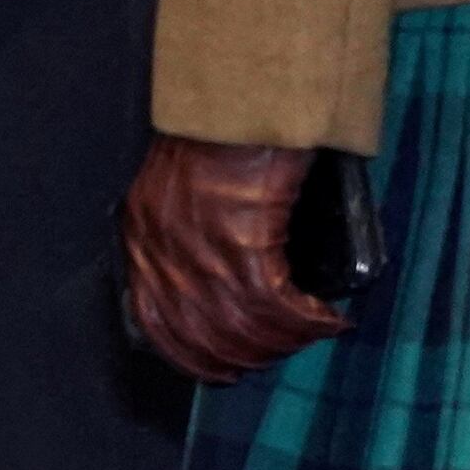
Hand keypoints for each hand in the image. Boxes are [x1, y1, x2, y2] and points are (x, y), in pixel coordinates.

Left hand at [123, 135, 348, 380]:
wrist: (235, 100)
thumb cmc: (212, 137)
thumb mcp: (168, 191)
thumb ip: (175, 238)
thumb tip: (203, 286)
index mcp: (143, 243)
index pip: (158, 327)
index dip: (193, 358)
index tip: (222, 370)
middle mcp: (166, 256)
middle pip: (206, 338)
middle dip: (248, 357)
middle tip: (279, 353)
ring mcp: (203, 252)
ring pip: (245, 329)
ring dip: (284, 342)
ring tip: (310, 333)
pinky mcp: (244, 241)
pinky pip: (278, 307)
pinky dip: (308, 320)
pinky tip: (327, 318)